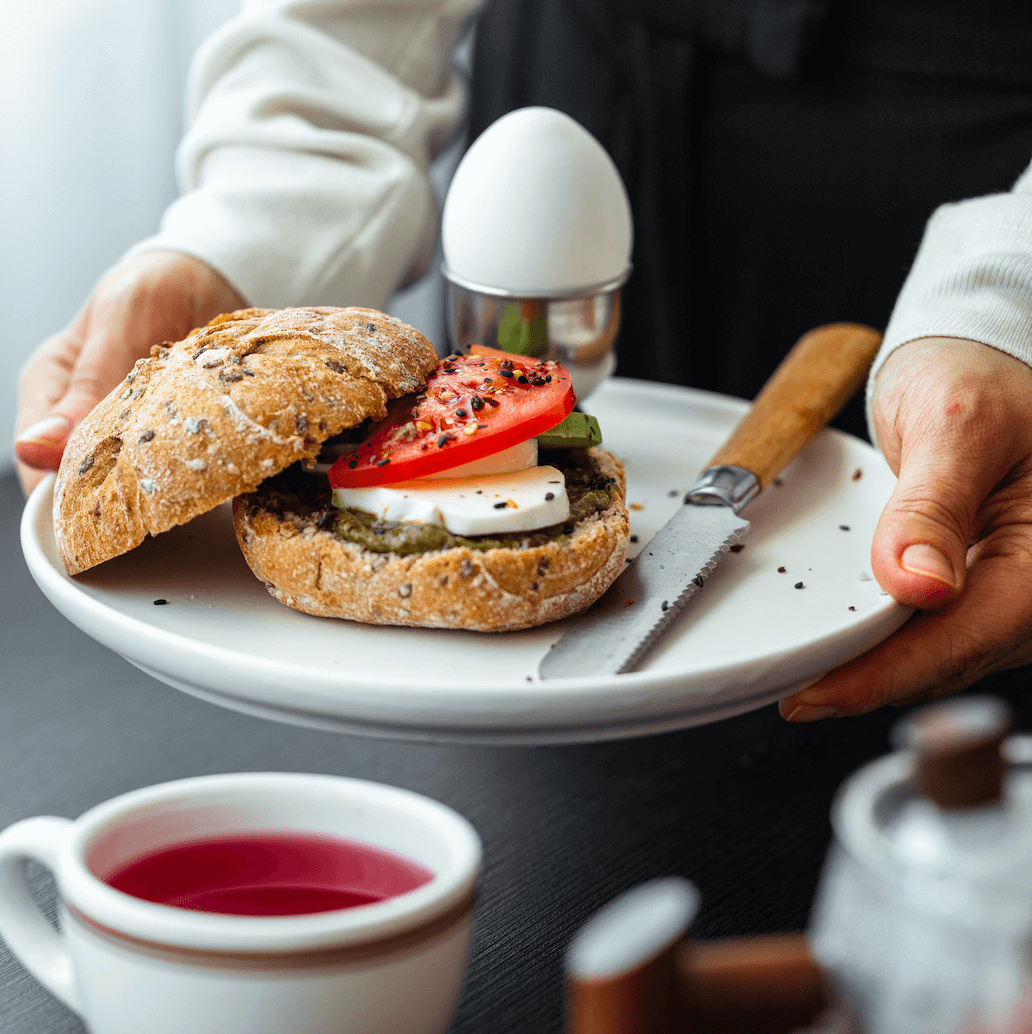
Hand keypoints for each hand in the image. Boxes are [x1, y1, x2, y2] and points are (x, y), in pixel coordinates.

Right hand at [15, 250, 245, 494]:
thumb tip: (35, 449)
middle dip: (117, 508)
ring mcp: (131, 429)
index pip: (40, 468)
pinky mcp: (174, 435)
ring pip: (134, 485)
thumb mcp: (117, 325)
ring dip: (162, 496)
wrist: (212, 276)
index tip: (103, 521)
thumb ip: (85, 386)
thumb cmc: (154, 287)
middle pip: (85, 488)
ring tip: (193, 500)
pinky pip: (178, 470)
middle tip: (157, 516)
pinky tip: (217, 483)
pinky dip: (195, 477)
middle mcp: (87, 417)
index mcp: (52, 389)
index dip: (66, 503)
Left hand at [780, 336, 1031, 720]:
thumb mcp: (954, 424)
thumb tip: (918, 583)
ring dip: (875, 668)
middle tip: (794, 694)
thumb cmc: (978, 375)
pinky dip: (886, 641)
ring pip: (943, 653)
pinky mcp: (980, 584)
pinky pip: (934, 628)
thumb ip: (932, 505)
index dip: (889, 673)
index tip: (820, 694)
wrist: (977, 362)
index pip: (969, 635)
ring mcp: (1009, 587)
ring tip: (804, 676)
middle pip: (954, 656)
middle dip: (872, 680)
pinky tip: (841, 647)